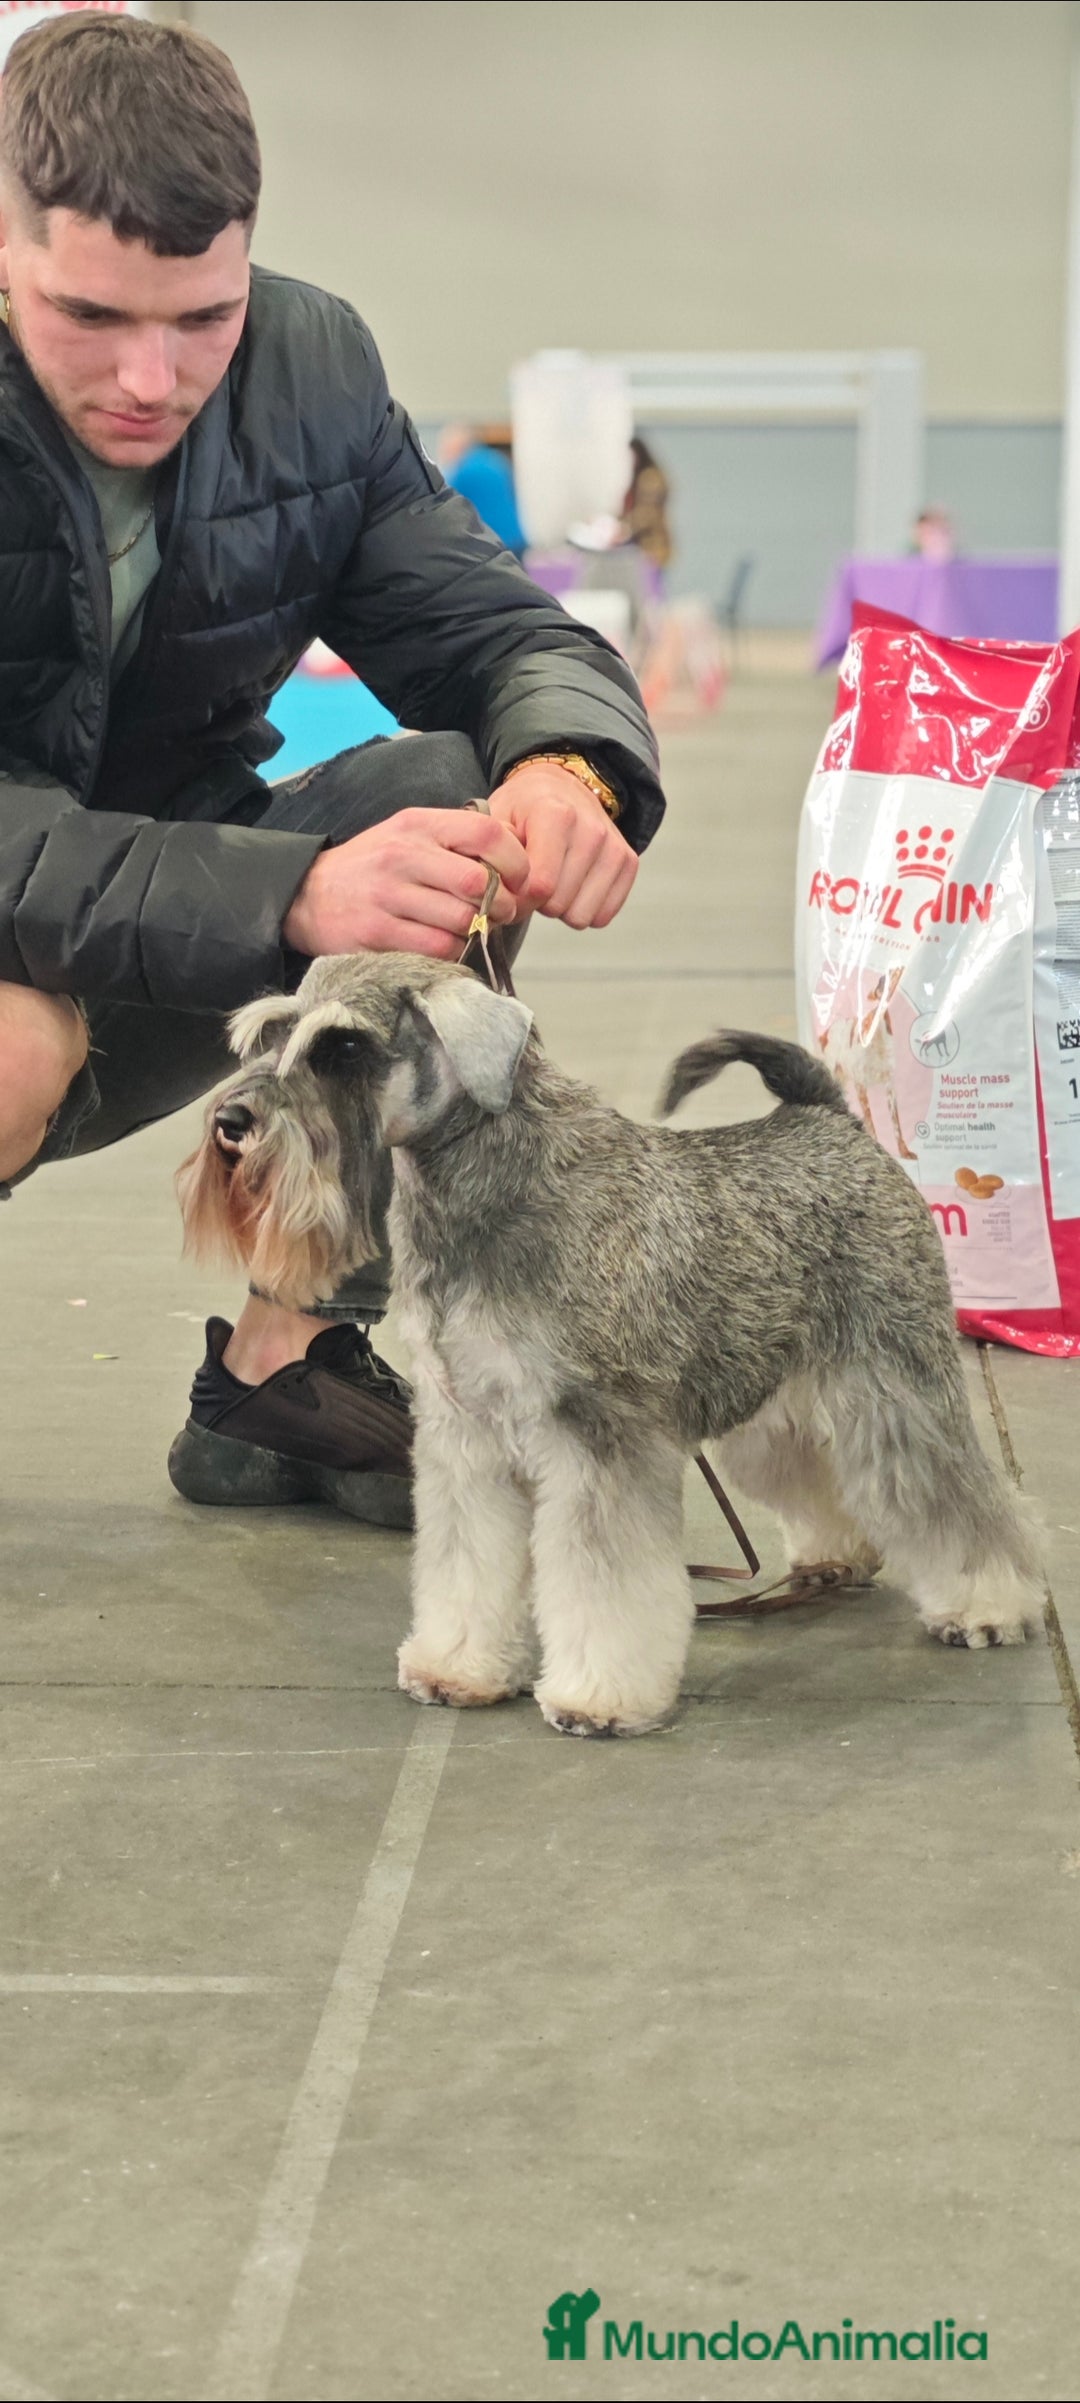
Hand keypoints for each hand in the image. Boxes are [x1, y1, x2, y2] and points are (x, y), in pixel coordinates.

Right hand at [282, 806, 529, 959]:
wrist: (307, 895)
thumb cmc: (372, 867)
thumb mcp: (408, 836)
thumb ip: (455, 843)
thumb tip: (514, 863)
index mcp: (417, 824)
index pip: (485, 833)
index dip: (516, 861)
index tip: (520, 881)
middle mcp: (402, 854)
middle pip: (478, 883)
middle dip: (503, 905)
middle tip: (502, 914)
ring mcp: (387, 895)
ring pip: (461, 921)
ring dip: (476, 932)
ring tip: (470, 930)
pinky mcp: (377, 932)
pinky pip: (436, 949)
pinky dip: (452, 952)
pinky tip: (444, 945)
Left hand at [487, 761, 637, 928]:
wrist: (561, 788)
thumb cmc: (523, 810)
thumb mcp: (496, 821)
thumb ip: (492, 856)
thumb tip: (499, 896)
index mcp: (555, 815)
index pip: (540, 886)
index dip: (520, 897)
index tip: (514, 884)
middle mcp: (592, 829)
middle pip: (559, 905)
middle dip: (540, 902)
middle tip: (534, 880)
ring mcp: (614, 846)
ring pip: (581, 916)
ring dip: (563, 907)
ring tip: (554, 881)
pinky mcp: (629, 862)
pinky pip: (603, 915)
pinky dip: (585, 908)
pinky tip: (574, 885)